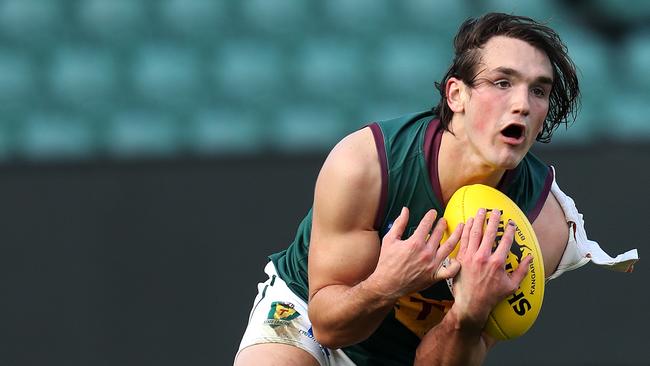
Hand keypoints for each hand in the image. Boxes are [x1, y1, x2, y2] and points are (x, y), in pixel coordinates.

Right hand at [365, 207, 463, 299]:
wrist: (387, 285)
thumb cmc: (387, 262)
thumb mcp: (389, 240)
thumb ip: (399, 223)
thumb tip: (405, 210)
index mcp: (415, 243)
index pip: (427, 224)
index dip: (431, 216)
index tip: (433, 213)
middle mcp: (426, 253)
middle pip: (439, 233)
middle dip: (442, 224)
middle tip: (444, 221)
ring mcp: (432, 265)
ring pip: (449, 248)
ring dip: (456, 236)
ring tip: (461, 229)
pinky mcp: (435, 276)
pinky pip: (450, 270)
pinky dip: (456, 264)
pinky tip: (456, 258)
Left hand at [451, 208, 531, 329]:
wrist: (471, 304)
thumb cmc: (492, 296)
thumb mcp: (511, 285)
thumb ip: (522, 270)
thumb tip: (530, 257)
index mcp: (498, 263)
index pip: (506, 241)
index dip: (509, 230)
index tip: (511, 223)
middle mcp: (484, 257)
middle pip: (490, 233)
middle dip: (493, 219)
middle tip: (496, 210)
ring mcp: (471, 257)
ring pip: (475, 233)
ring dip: (478, 220)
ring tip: (481, 210)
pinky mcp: (461, 258)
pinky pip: (463, 240)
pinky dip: (466, 229)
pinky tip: (469, 221)